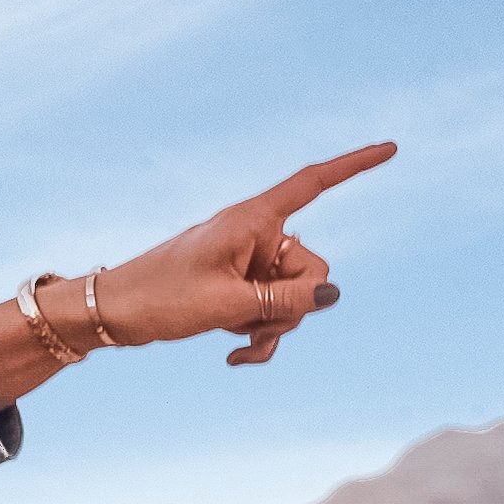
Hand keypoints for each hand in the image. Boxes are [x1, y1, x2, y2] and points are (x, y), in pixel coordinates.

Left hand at [0, 142, 395, 403]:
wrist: (112, 314)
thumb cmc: (159, 297)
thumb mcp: (227, 303)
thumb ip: (285, 300)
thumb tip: (332, 295)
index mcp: (252, 220)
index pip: (313, 184)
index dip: (354, 166)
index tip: (391, 148)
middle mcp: (255, 236)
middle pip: (313, 268)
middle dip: (294, 304)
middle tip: (251, 320)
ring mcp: (249, 264)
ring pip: (294, 298)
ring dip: (274, 326)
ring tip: (234, 340)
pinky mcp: (239, 288)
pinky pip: (272, 312)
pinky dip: (260, 335)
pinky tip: (233, 355)